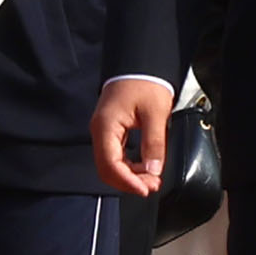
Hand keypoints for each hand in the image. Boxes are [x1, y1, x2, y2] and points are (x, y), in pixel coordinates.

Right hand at [95, 75, 176, 196]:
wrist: (140, 64)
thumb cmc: (145, 83)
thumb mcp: (156, 113)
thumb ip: (155, 143)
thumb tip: (154, 170)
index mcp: (106, 126)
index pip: (110, 165)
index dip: (128, 182)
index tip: (146, 189)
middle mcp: (100, 131)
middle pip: (107, 169)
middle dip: (129, 182)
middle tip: (152, 186)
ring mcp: (104, 132)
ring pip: (111, 164)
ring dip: (130, 176)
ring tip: (152, 179)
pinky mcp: (111, 131)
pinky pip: (116, 156)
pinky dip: (129, 166)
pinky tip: (144, 168)